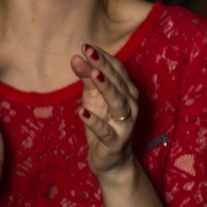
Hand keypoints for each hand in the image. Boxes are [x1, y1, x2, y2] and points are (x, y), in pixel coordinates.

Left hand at [71, 42, 141, 179]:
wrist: (112, 161)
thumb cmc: (104, 125)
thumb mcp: (93, 99)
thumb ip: (87, 80)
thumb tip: (77, 58)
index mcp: (126, 93)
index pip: (117, 71)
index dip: (103, 58)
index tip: (87, 46)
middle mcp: (130, 105)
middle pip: (118, 83)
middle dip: (103, 67)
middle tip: (88, 52)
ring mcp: (124, 124)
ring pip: (118, 103)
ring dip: (106, 88)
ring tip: (93, 75)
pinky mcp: (115, 142)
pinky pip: (105, 131)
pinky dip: (94, 122)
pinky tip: (82, 111)